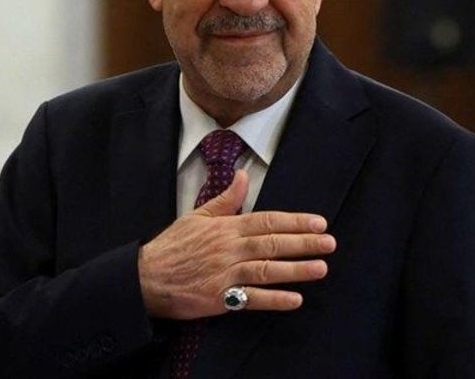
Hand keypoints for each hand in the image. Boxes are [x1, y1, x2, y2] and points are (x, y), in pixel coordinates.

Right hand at [138, 170, 335, 319]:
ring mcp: (224, 274)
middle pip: (272, 244)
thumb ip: (225, 199)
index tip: (318, 222)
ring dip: (296, 269)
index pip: (266, 221)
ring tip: (321, 268)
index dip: (294, 222)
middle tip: (329, 243)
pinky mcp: (219, 298)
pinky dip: (274, 299)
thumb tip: (243, 176)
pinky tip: (294, 299)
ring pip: (266, 269)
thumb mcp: (197, 216)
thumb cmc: (172, 247)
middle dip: (304, 243)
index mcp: (225, 227)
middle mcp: (228, 249)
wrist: (145, 278)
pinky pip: (251, 299)